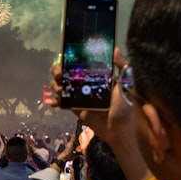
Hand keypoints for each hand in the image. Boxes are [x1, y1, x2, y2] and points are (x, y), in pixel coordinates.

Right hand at [49, 47, 148, 179]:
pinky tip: (54, 102)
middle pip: (66, 72)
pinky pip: (62, 102)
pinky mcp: (75, 108)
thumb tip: (116, 49)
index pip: (80, 62)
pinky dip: (55, 101)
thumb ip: (122, 67)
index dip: (70, 58)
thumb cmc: (124, 107)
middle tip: (59, 73)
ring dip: (55, 84)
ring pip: (61, 85)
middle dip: (58, 70)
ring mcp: (79, 95)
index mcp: (96, 75)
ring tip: (59, 88)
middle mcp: (85, 83)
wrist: (118, 130)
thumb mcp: (126, 85)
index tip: (66, 57)